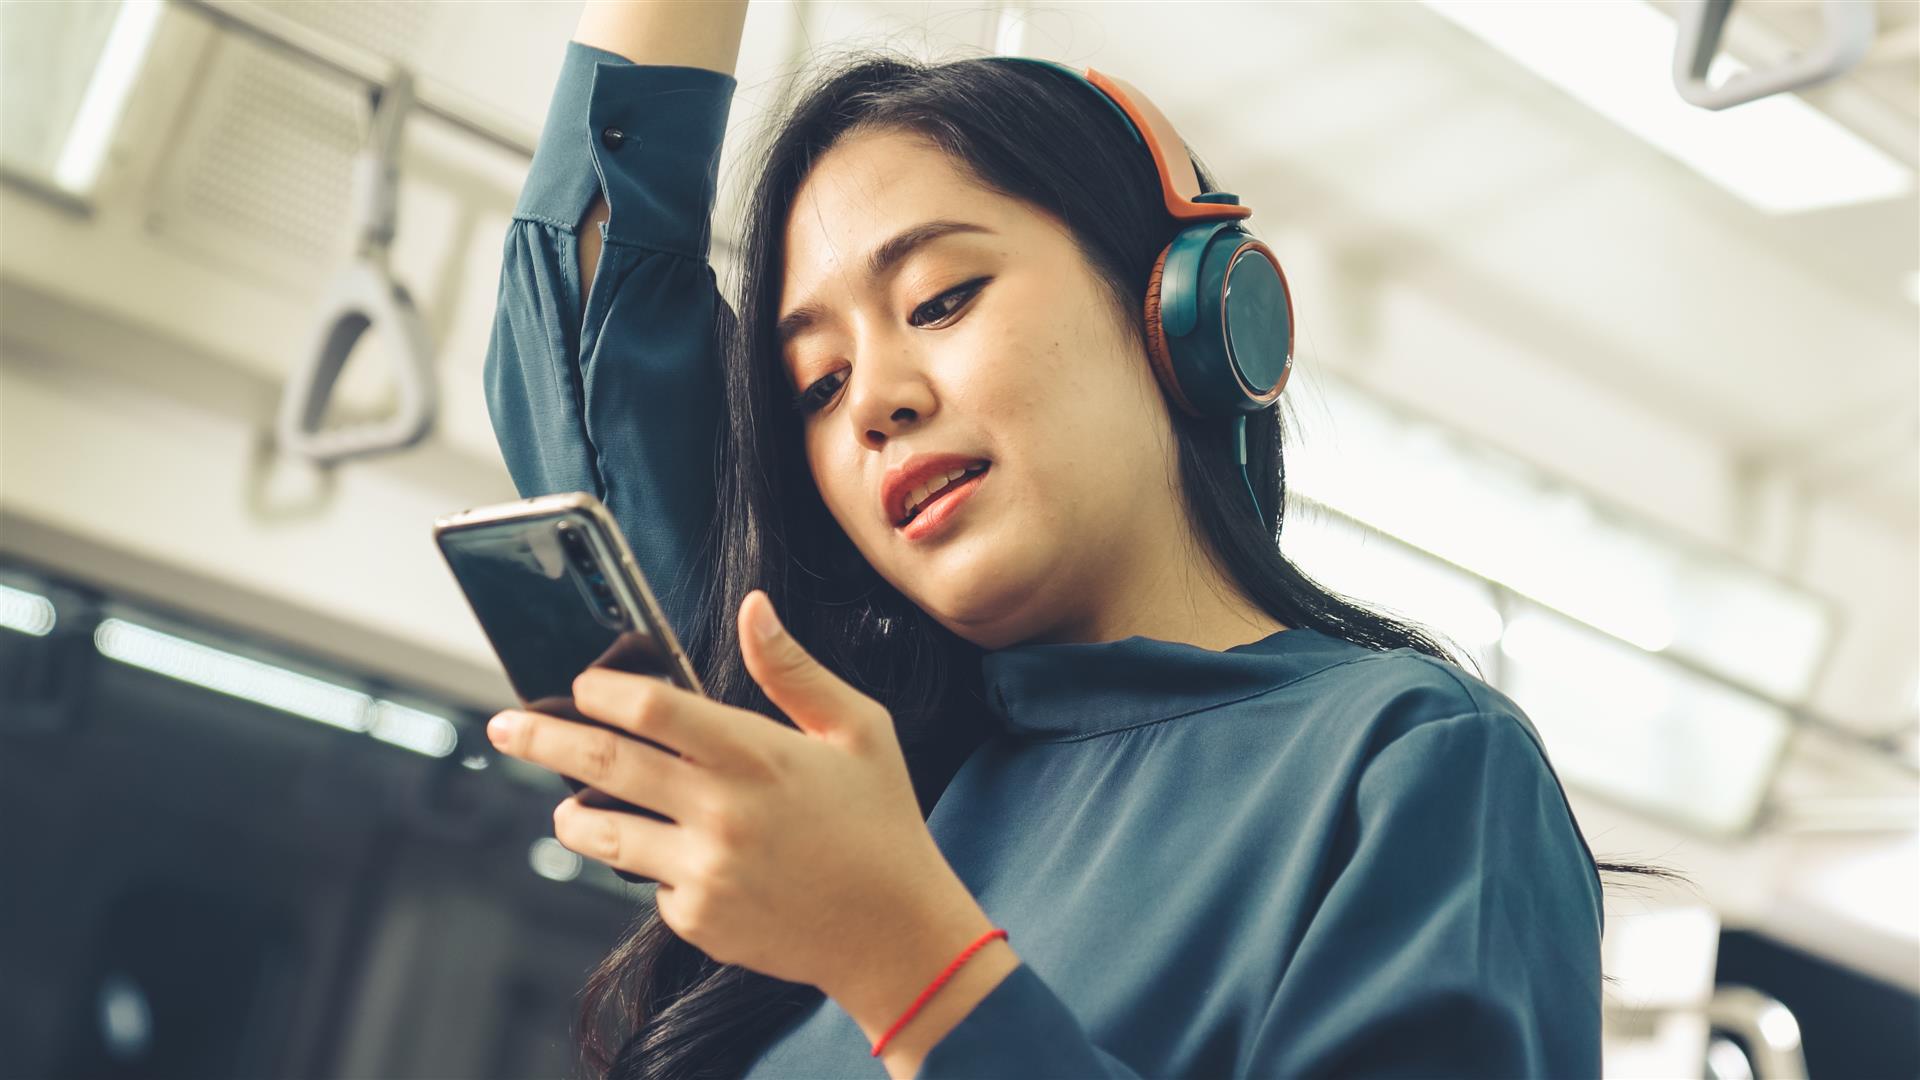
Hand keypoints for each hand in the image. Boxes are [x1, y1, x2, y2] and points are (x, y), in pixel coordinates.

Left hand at [487, 589, 988, 998]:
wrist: (894, 933)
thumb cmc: (880, 821)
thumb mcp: (858, 730)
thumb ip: (793, 669)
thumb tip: (753, 606)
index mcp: (757, 755)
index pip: (651, 709)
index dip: (603, 690)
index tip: (582, 684)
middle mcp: (721, 812)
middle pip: (602, 764)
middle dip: (542, 739)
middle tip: (504, 726)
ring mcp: (704, 870)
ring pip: (601, 832)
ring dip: (570, 813)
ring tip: (563, 806)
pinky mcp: (698, 918)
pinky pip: (648, 882)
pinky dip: (650, 866)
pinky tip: (676, 857)